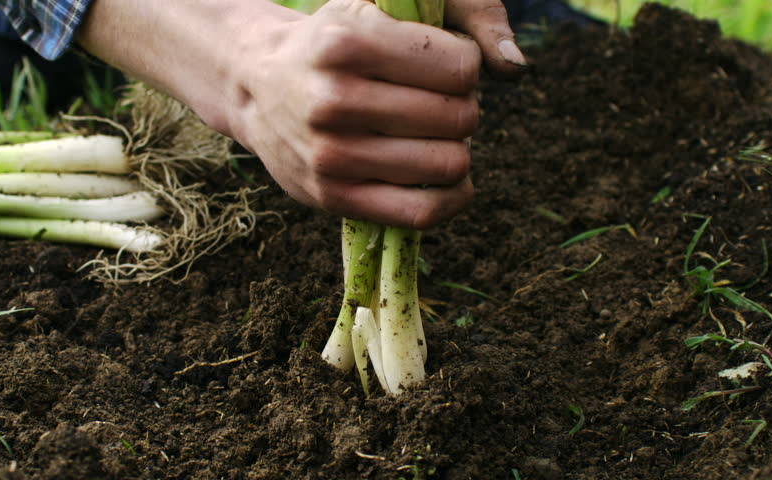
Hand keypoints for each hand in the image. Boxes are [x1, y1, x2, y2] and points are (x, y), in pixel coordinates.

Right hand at [228, 0, 523, 228]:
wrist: (257, 84)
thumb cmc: (333, 43)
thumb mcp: (377, 4)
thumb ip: (457, 12)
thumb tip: (514, 67)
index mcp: (349, 41)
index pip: (461, 68)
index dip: (467, 68)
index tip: (447, 69)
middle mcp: (335, 98)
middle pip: (459, 117)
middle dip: (463, 110)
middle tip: (439, 106)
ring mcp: (331, 153)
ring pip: (448, 164)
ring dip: (456, 151)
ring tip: (435, 138)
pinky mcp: (332, 196)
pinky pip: (423, 212)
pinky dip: (452, 198)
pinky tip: (448, 180)